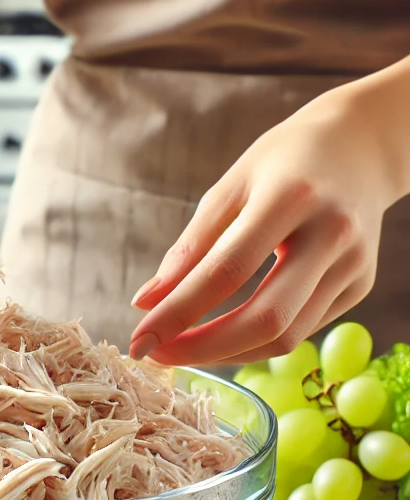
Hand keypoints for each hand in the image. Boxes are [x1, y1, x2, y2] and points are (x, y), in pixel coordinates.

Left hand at [129, 85, 398, 365]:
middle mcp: (332, 234)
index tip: (138, 341)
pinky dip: (253, 343)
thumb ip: (187, 248)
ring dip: (225, 354)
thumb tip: (144, 303)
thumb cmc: (282, 163)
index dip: (178, 314)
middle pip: (265, 320)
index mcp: (291, 198)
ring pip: (285, 337)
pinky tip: (222, 336)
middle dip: (202, 349)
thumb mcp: (228, 189)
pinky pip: (300, 331)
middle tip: (156, 355)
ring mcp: (353, 264)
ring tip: (181, 348)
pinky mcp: (360, 285)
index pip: (226, 272)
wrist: (361, 144)